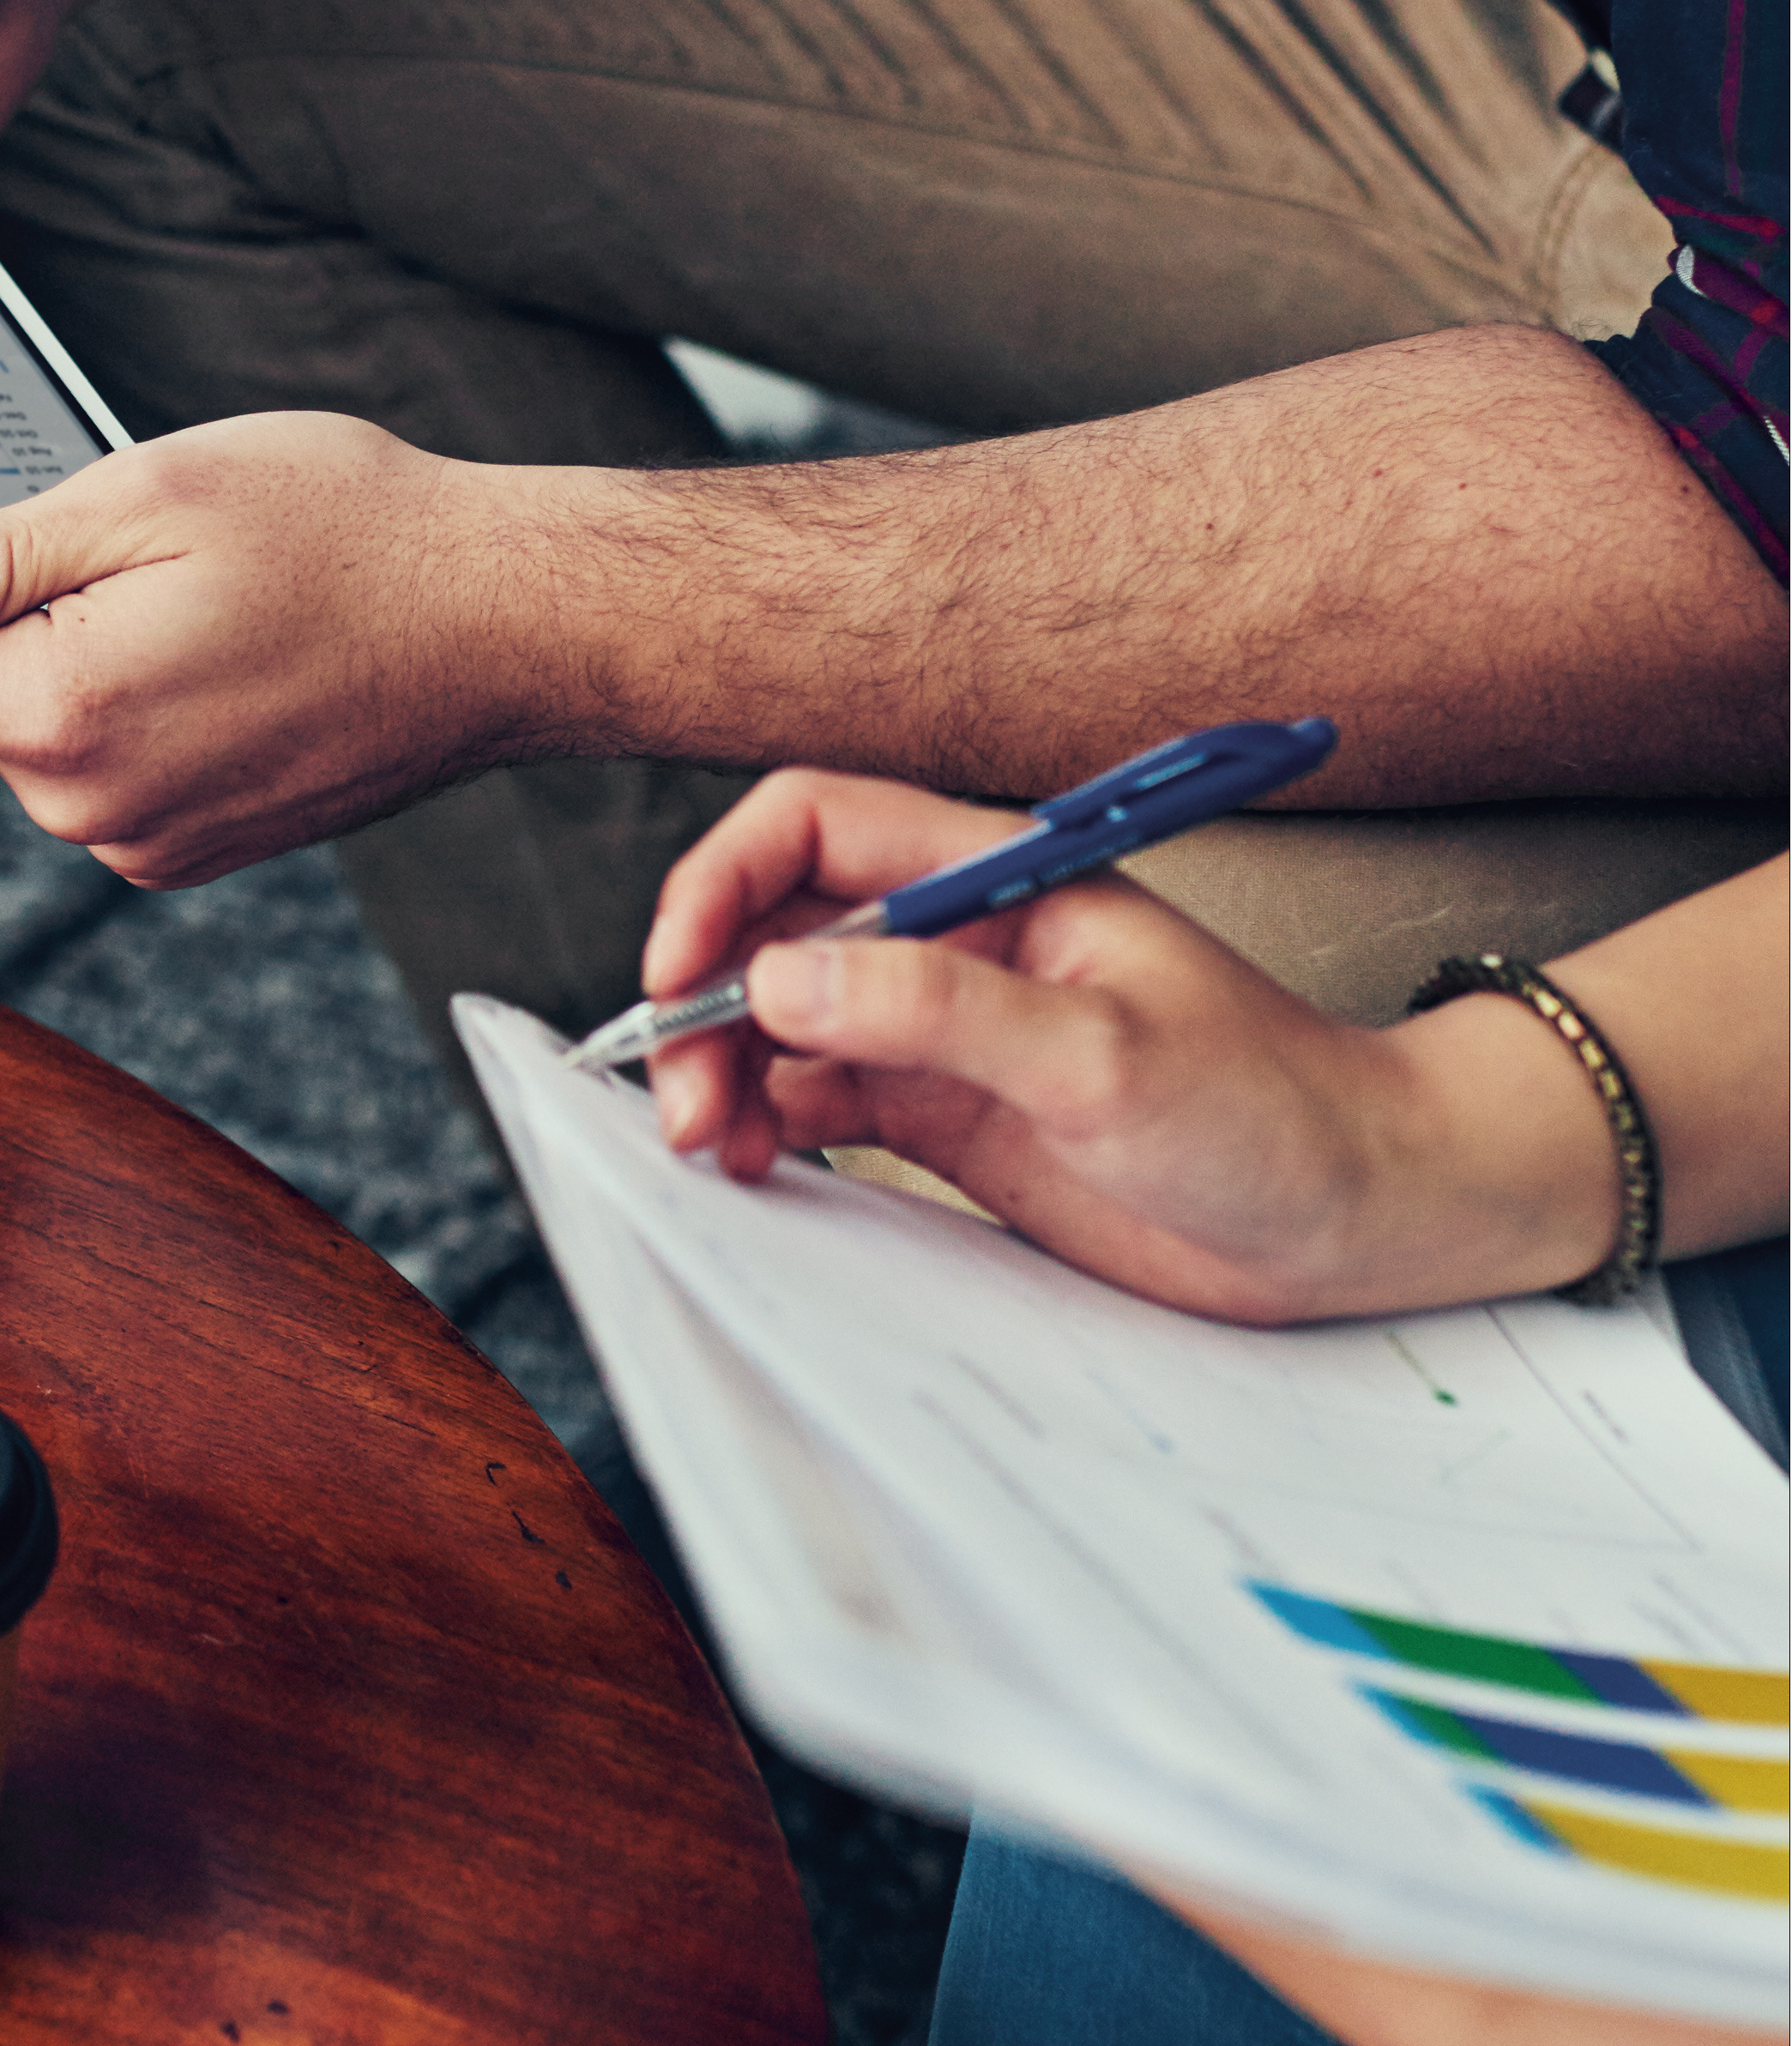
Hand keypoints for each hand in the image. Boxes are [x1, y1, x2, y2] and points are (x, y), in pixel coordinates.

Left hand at [0, 414, 528, 882]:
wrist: (508, 625)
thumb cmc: (347, 534)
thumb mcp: (143, 499)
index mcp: (58, 712)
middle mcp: (88, 807)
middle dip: (3, 625)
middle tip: (130, 558)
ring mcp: (145, 843)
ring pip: (33, 736)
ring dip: (79, 663)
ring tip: (203, 605)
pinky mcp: (194, 851)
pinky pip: (106, 769)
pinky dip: (140, 708)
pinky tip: (232, 657)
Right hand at [636, 771, 1619, 1320]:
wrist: (1363, 1219)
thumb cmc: (1275, 1111)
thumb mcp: (1101, 1057)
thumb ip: (938, 1011)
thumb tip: (783, 977)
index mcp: (990, 878)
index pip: (809, 826)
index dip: (723, 884)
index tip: (684, 972)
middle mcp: (951, 941)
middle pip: (771, 928)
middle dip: (706, 999)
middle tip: (683, 1092)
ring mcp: (944, 1029)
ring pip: (780, 1020)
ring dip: (724, 1071)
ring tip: (712, 1143)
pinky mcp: (947, 1114)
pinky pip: (817, 1098)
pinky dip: (765, 1125)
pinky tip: (759, 1162)